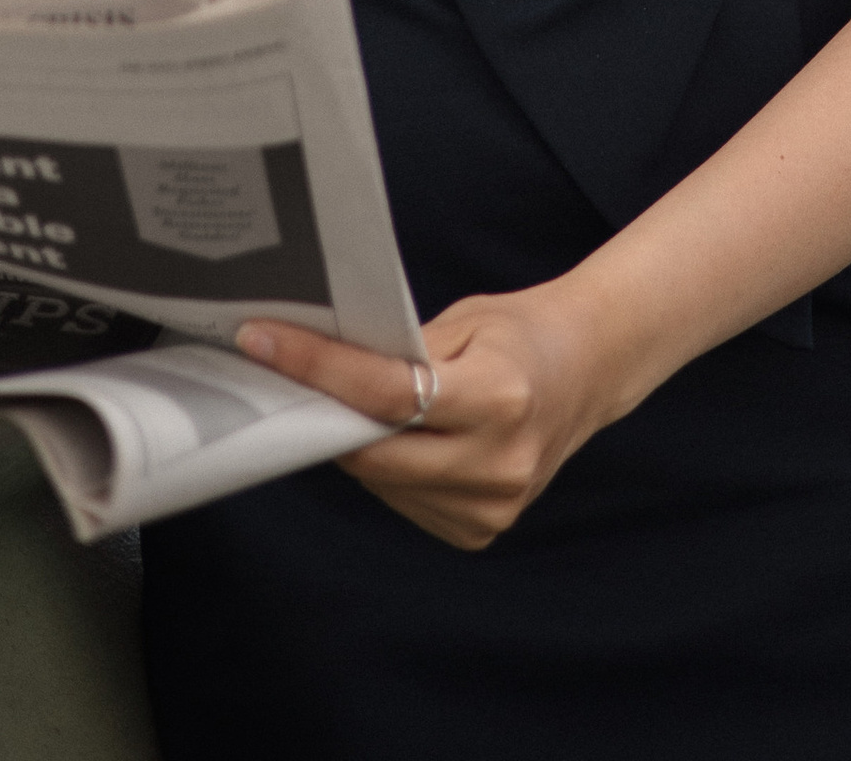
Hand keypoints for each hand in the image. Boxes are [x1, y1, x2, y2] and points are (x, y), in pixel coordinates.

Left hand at [238, 286, 614, 550]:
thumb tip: (321, 368)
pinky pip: (406, 504)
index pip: (386, 394)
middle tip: (297, 373)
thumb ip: (401, 353)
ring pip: (383, 483)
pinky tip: (413, 441)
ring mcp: (493, 505)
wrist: (588, 369)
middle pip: (375, 451)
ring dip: (362, 445)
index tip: (263, 340)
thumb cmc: (520, 333)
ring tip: (377, 406)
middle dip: (330, 413)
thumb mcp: (465, 320)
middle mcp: (498, 461)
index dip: (318, 368)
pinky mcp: (482, 529)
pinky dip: (392, 472)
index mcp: (499, 396)